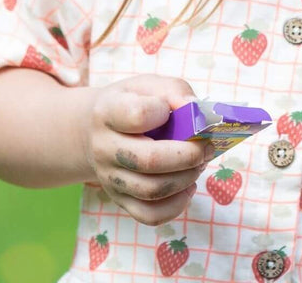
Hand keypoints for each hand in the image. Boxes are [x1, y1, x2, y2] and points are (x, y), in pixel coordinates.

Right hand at [81, 74, 212, 225]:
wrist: (95, 130)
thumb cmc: (131, 103)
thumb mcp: (148, 85)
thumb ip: (175, 91)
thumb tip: (199, 112)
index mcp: (109, 112)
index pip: (137, 115)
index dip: (163, 111)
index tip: (174, 109)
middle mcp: (104, 148)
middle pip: (149, 160)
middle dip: (188, 155)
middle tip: (206, 147)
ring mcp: (109, 178)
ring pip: (151, 191)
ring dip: (186, 178)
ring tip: (199, 163)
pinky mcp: (119, 200)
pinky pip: (148, 215)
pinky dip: (176, 205)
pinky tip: (188, 186)